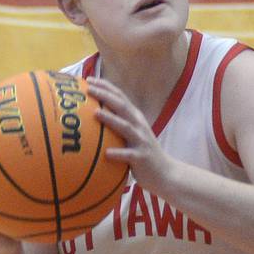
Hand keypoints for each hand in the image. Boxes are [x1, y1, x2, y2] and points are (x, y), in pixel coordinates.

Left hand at [87, 77, 172, 195]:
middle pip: (122, 106)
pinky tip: (107, 153)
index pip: (120, 97)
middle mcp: (139, 126)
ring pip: (125, 127)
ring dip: (110, 119)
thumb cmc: (142, 153)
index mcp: (136, 118)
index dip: (106, 87)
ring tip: (95, 113)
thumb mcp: (132, 136)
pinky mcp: (142, 158)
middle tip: (88, 89)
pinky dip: (118, 153)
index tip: (88, 80)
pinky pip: (129, 155)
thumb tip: (93, 117)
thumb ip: (118, 125)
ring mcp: (141, 141)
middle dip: (105, 95)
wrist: (165, 173)